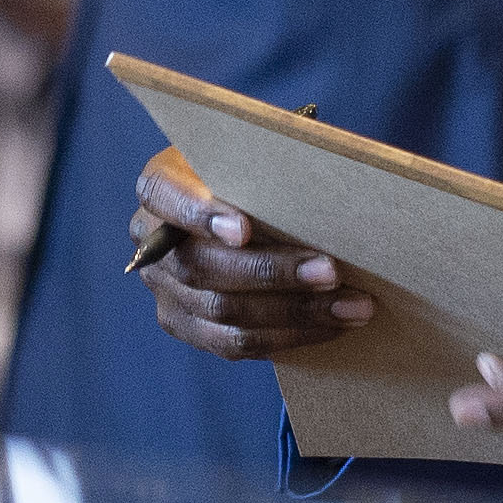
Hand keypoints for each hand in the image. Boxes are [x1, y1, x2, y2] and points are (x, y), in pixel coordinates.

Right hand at [132, 146, 373, 362]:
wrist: (250, 214)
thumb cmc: (259, 179)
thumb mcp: (256, 159)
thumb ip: (270, 170)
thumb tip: (322, 189)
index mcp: (160, 186)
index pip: (163, 195)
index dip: (199, 213)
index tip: (244, 228)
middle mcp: (152, 241)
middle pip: (201, 265)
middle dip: (272, 272)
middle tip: (331, 272)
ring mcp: (165, 290)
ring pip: (223, 311)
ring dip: (295, 312)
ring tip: (350, 306)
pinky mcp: (186, 326)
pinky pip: (234, 343)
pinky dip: (289, 336)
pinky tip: (331, 325)